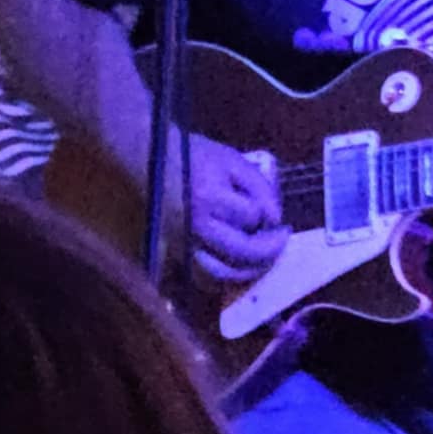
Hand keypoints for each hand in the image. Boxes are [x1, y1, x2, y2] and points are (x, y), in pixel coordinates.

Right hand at [167, 132, 289, 282]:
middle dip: (269, 248)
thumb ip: (259, 187)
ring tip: (264, 255)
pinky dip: (224, 277)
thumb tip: (276, 219)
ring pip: (223, 273)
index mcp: (209, 197)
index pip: (252, 216)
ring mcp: (184, 243)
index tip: (273, 210)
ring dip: (249, 269)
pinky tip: (237, 265)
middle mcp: (196, 226)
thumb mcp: (233, 160)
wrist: (151, 160)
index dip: (268, 213)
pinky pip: (203, 277)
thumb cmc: (195, 156)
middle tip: (281, 237)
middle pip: (242, 252)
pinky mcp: (176, 252)